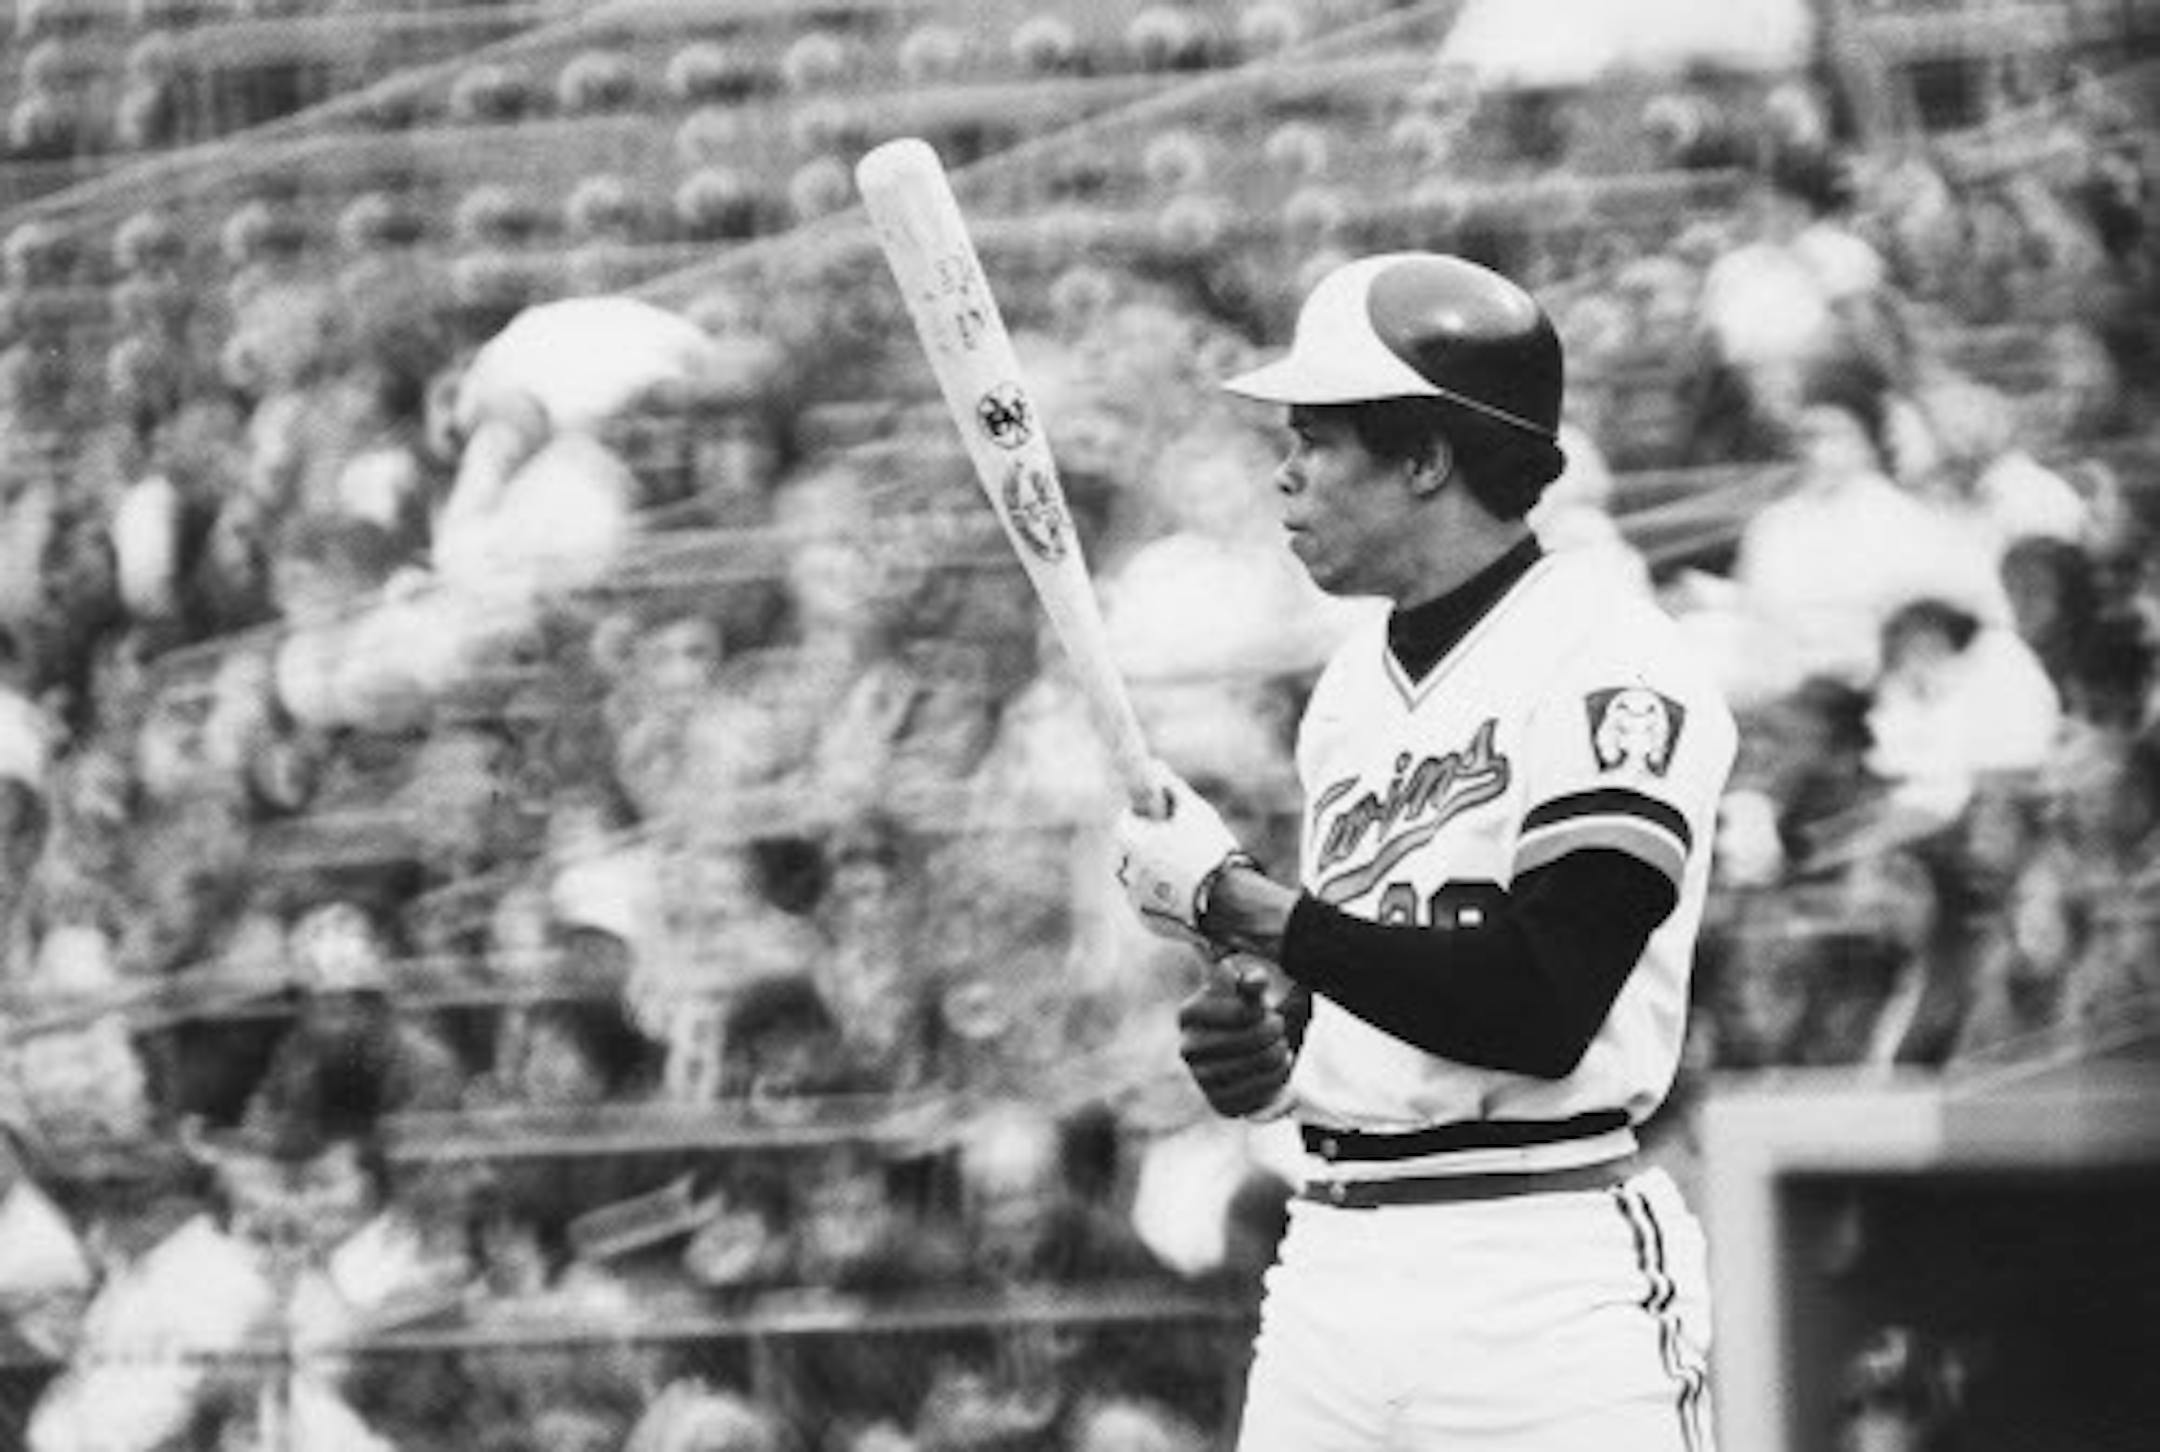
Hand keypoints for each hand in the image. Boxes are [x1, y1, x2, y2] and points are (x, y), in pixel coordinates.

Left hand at [1113, 761, 1248, 938]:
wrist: (1229, 902)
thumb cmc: (1209, 850)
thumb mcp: (1193, 811)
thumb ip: (1170, 787)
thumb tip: (1155, 765)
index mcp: (1127, 839)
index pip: (1126, 820)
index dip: (1146, 817)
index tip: (1164, 819)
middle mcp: (1123, 870)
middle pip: (1131, 851)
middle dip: (1149, 846)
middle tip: (1178, 845)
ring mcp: (1133, 898)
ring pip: (1140, 877)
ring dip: (1155, 872)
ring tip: (1188, 870)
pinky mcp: (1147, 920)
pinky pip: (1151, 902)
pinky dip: (1163, 896)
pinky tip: (1188, 891)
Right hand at [1177, 958, 1294, 1119]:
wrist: (1236, 1050)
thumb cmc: (1239, 1013)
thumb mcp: (1244, 992)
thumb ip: (1252, 981)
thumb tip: (1256, 979)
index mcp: (1189, 1014)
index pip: (1243, 1013)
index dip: (1262, 1012)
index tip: (1264, 1011)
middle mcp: (1188, 1049)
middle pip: (1254, 1039)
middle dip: (1275, 1032)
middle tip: (1277, 1028)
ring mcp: (1202, 1079)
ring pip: (1262, 1066)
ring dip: (1280, 1055)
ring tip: (1279, 1048)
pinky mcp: (1220, 1103)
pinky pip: (1261, 1094)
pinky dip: (1278, 1081)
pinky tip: (1276, 1070)